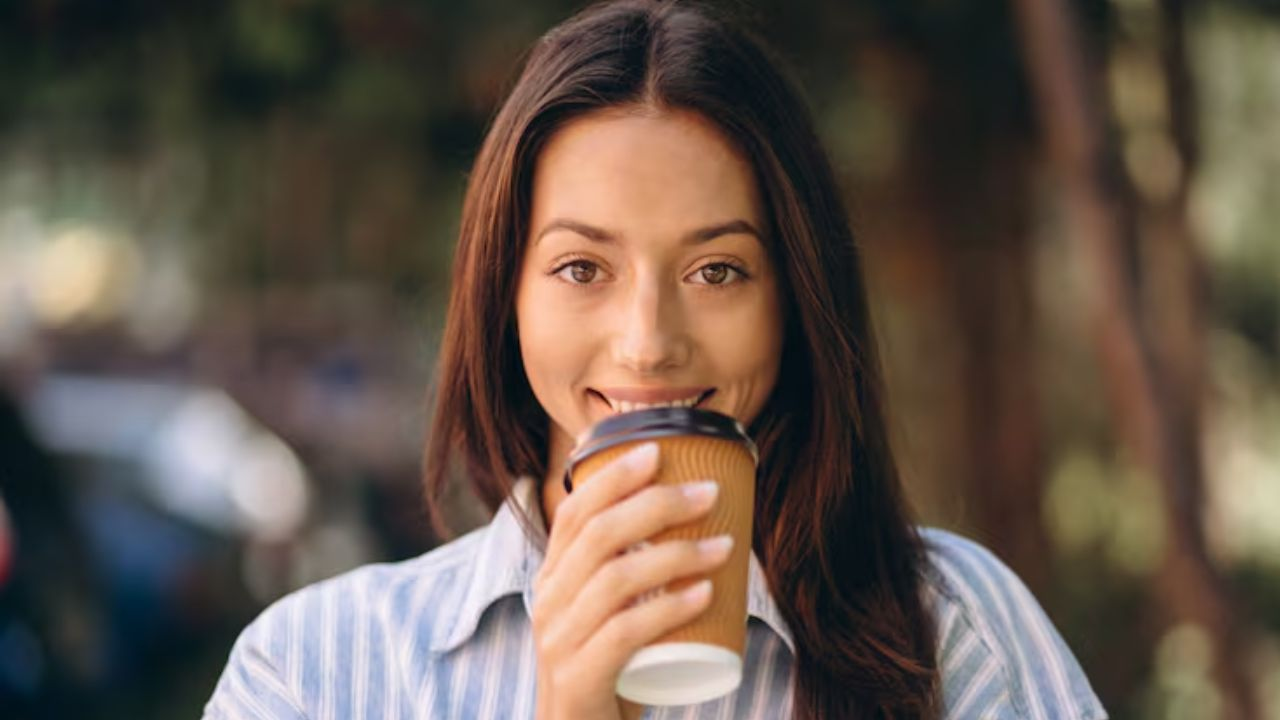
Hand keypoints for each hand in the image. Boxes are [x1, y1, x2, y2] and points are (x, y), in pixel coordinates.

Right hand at [531, 443, 731, 719]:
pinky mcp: (578, 677)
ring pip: (615, 578)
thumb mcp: (611, 612)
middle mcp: (548, 601)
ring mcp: (559, 640)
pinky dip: (668, 608)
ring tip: (725, 546)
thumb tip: (693, 521)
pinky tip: (704, 595)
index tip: (657, 450)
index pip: (575, 511)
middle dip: (657, 504)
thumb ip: (632, 571)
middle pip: (598, 535)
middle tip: (709, 493)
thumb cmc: (608, 671)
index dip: (614, 476)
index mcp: (553, 577)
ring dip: (676, 555)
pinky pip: (624, 633)